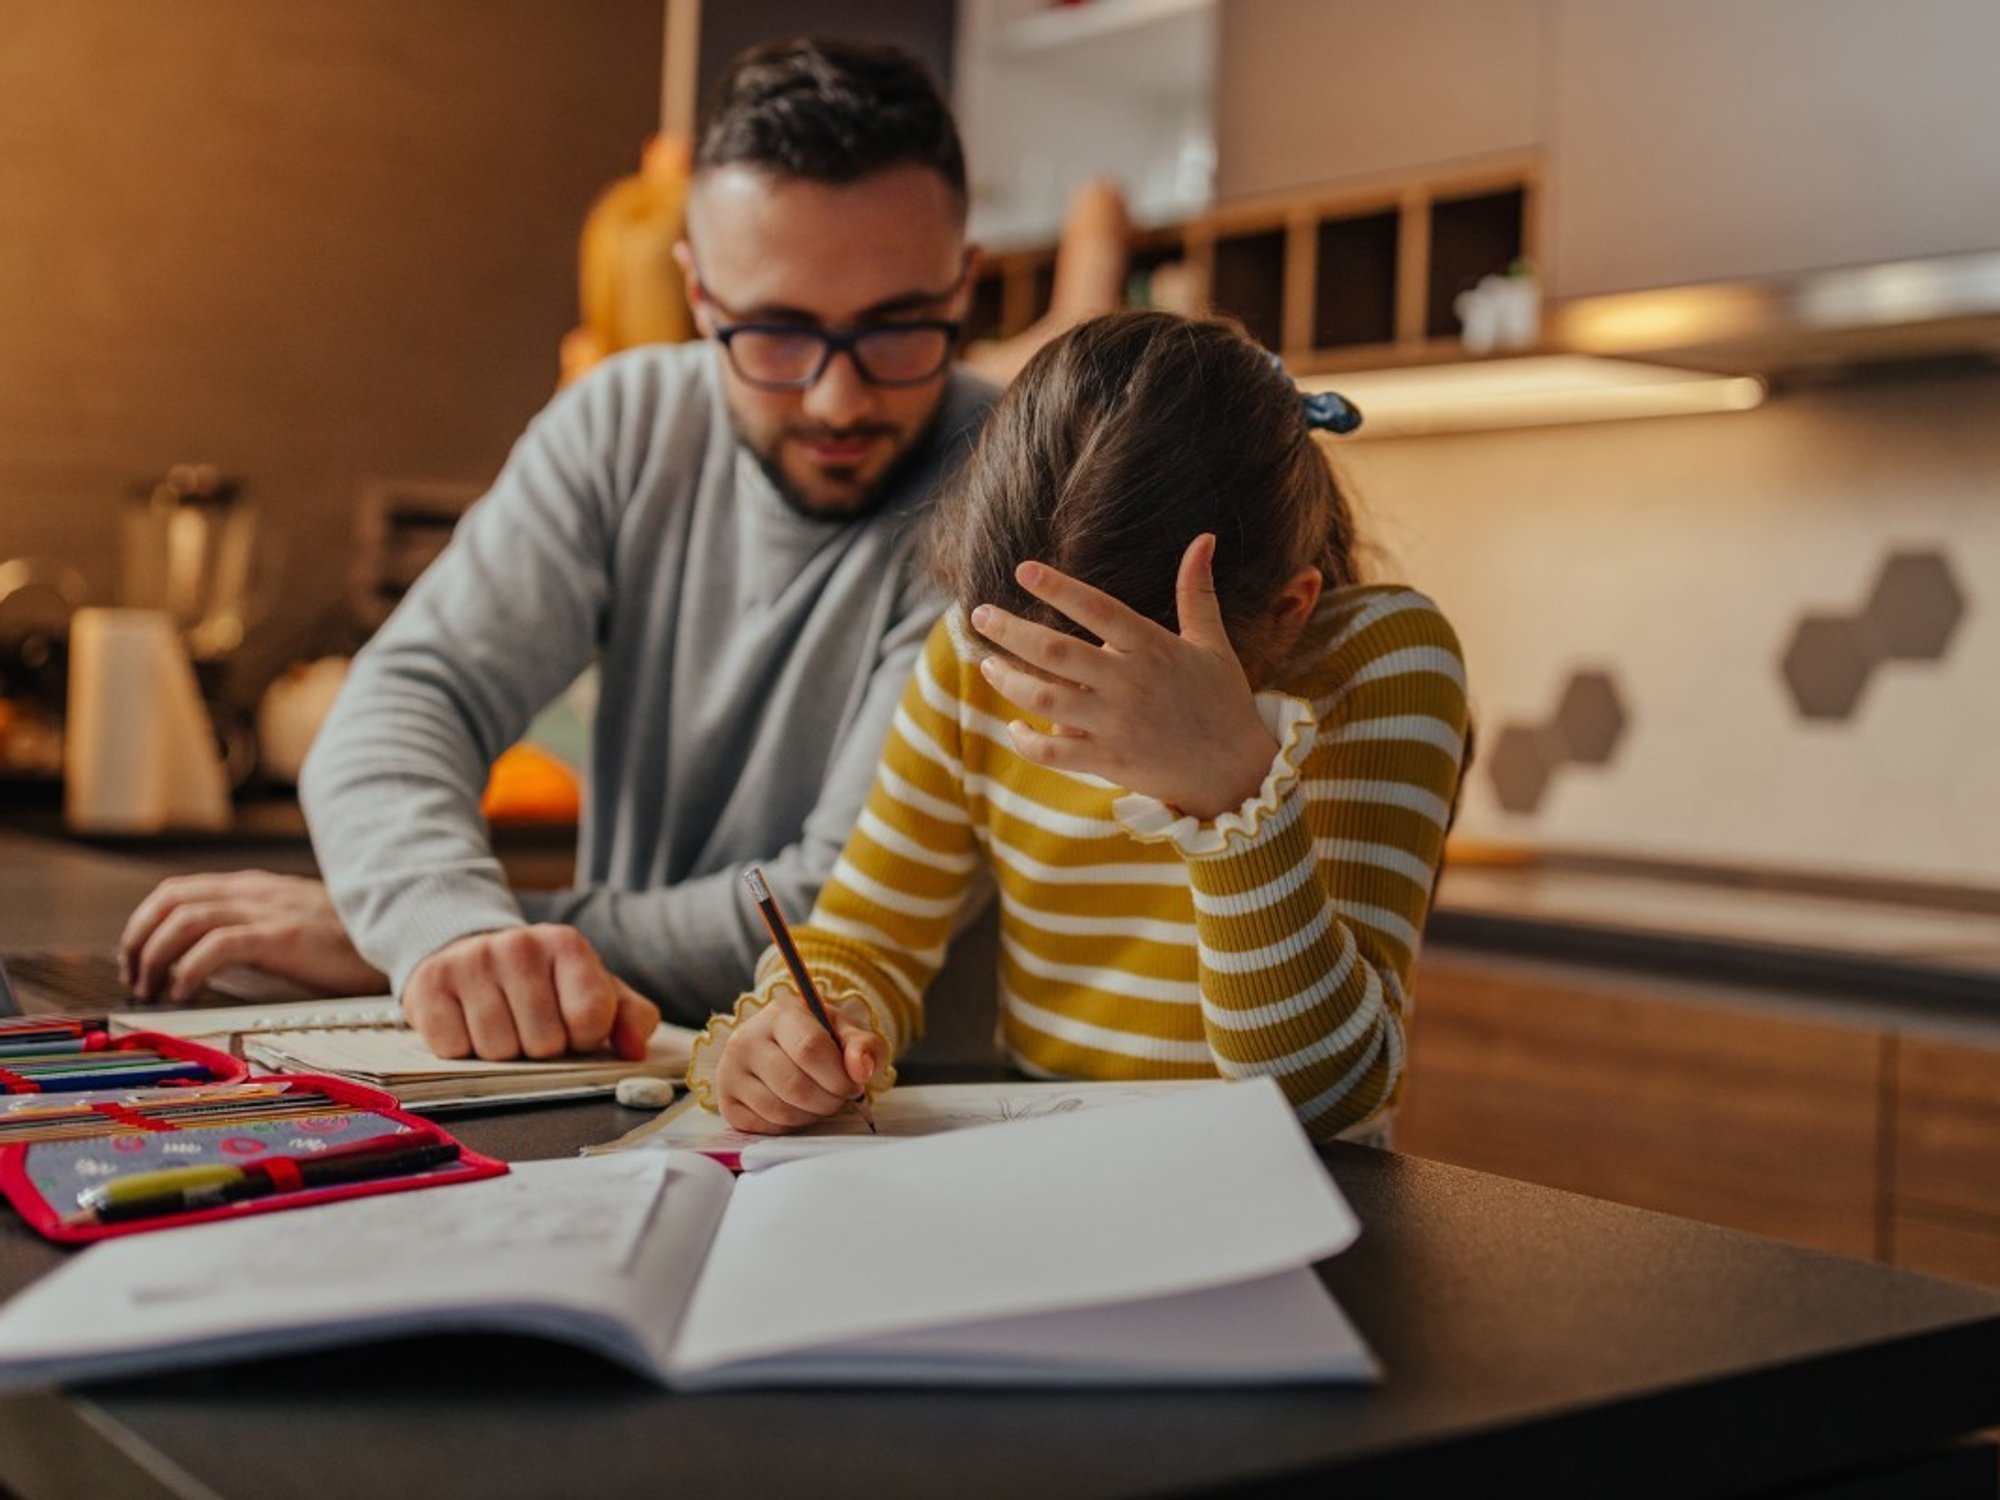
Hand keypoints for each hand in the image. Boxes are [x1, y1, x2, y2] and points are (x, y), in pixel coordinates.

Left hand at [118, 871, 388, 1002]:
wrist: (401, 933)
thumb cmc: (349, 943)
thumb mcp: (292, 927)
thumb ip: (255, 932)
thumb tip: (206, 963)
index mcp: (254, 889)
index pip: (177, 893)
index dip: (144, 925)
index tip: (137, 962)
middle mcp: (254, 892)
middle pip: (170, 901)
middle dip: (138, 940)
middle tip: (135, 979)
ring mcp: (268, 911)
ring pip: (183, 920)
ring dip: (154, 956)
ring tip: (152, 990)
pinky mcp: (281, 935)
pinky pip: (216, 946)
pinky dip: (188, 969)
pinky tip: (184, 993)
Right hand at [402, 926, 658, 1061]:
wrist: (470, 955)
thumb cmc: (542, 985)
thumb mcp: (592, 991)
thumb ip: (629, 1018)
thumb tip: (634, 1049)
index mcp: (566, 944)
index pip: (590, 1017)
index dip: (583, 1037)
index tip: (572, 1026)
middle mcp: (518, 945)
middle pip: (543, 1043)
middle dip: (540, 1048)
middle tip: (529, 1025)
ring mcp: (470, 962)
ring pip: (498, 1051)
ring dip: (501, 1052)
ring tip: (500, 1023)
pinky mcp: (427, 986)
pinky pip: (453, 1049)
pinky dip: (461, 1048)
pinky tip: (466, 1023)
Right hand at [714, 985, 885, 1133]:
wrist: (782, 1045)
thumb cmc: (819, 1037)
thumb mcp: (845, 1032)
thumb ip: (863, 1047)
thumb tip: (861, 1071)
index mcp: (779, 1013)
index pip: (810, 1049)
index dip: (839, 1076)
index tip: (853, 1085)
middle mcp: (746, 1040)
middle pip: (795, 1085)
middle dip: (829, 1100)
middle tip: (839, 1097)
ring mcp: (730, 1072)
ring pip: (780, 1110)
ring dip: (812, 1115)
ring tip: (820, 1101)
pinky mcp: (725, 1102)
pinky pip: (765, 1127)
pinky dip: (790, 1126)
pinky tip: (798, 1108)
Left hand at [970, 534, 1278, 820]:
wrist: (1236, 771)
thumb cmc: (1223, 701)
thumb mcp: (1212, 643)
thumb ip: (1197, 592)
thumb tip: (1204, 539)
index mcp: (1152, 648)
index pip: (1097, 609)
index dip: (1058, 588)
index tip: (1023, 570)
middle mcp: (1129, 683)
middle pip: (1055, 651)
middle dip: (1010, 630)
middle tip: (979, 614)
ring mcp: (1116, 724)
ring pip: (1045, 699)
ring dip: (1009, 681)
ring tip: (988, 662)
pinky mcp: (1108, 761)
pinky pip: (1054, 752)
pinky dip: (1027, 740)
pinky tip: (1013, 724)